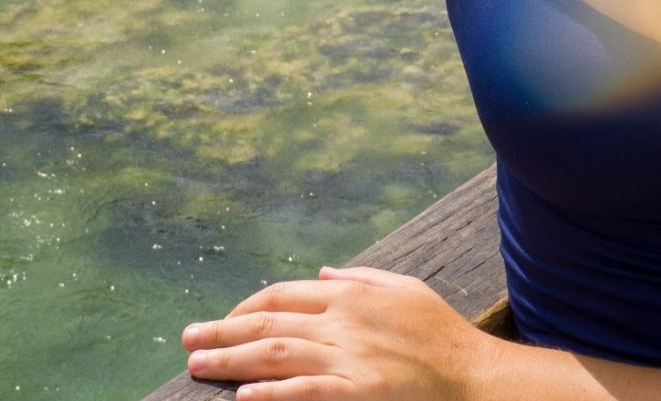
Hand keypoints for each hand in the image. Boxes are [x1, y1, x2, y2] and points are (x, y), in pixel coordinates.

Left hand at [180, 262, 497, 399]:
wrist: (473, 376)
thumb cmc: (440, 332)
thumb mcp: (401, 288)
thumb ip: (357, 278)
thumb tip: (320, 271)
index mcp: (348, 294)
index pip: (283, 294)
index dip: (247, 306)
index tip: (224, 319)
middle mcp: (342, 320)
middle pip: (269, 322)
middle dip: (223, 330)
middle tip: (187, 340)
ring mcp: (349, 358)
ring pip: (278, 354)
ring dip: (232, 359)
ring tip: (199, 366)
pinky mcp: (360, 392)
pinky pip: (309, 392)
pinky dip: (274, 392)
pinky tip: (246, 397)